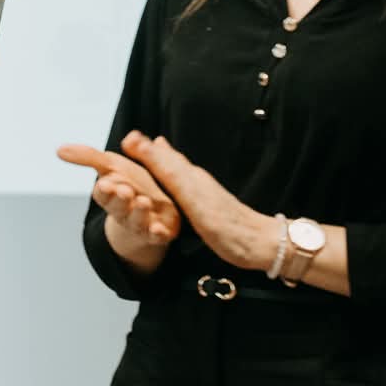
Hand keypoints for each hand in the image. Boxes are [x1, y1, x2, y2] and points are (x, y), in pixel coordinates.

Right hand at [56, 140, 181, 248]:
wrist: (152, 209)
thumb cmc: (130, 185)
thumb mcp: (111, 166)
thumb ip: (88, 157)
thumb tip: (59, 149)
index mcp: (111, 194)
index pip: (102, 193)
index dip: (104, 190)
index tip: (105, 183)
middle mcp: (124, 210)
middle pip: (118, 207)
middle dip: (120, 199)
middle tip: (124, 191)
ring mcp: (141, 223)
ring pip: (137, 221)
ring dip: (139, 213)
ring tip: (143, 201)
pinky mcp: (160, 232)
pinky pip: (158, 236)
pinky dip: (158, 233)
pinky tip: (159, 229)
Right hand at [120, 131, 272, 269]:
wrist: (259, 244)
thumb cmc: (225, 224)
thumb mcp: (192, 196)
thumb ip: (170, 170)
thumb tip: (150, 141)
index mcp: (189, 175)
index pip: (161, 155)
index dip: (144, 148)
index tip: (126, 140)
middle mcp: (194, 179)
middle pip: (168, 160)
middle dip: (149, 152)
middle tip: (130, 144)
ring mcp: (201, 192)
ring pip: (175, 171)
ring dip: (159, 163)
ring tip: (146, 155)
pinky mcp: (205, 206)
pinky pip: (181, 186)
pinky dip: (170, 179)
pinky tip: (169, 184)